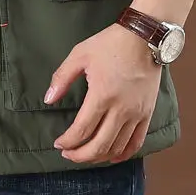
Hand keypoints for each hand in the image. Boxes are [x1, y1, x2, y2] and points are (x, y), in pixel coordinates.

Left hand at [44, 23, 161, 163]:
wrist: (143, 38)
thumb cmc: (110, 44)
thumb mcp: (79, 55)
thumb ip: (62, 78)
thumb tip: (48, 99)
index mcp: (102, 95)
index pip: (82, 130)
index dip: (68, 141)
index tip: (58, 143)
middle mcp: (121, 109)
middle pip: (99, 145)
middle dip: (80, 155)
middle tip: (67, 154)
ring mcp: (136, 113)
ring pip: (117, 148)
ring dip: (99, 157)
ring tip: (86, 155)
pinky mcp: (147, 113)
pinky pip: (137, 142)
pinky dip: (123, 154)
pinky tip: (112, 156)